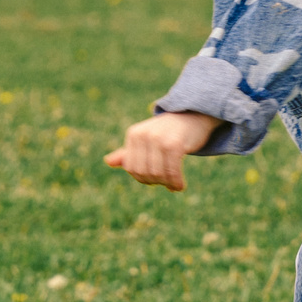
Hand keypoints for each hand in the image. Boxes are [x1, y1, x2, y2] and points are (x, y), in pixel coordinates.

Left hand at [103, 111, 221, 191]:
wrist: (194, 116)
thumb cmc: (169, 131)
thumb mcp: (146, 139)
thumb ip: (128, 152)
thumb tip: (107, 161)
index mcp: (134, 134)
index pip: (131, 167)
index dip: (143, 178)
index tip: (155, 180)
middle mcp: (143, 135)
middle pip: (143, 172)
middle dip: (156, 182)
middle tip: (167, 183)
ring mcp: (158, 138)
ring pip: (157, 173)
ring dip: (168, 184)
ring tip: (175, 185)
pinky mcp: (174, 144)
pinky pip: (172, 171)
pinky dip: (176, 182)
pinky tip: (181, 185)